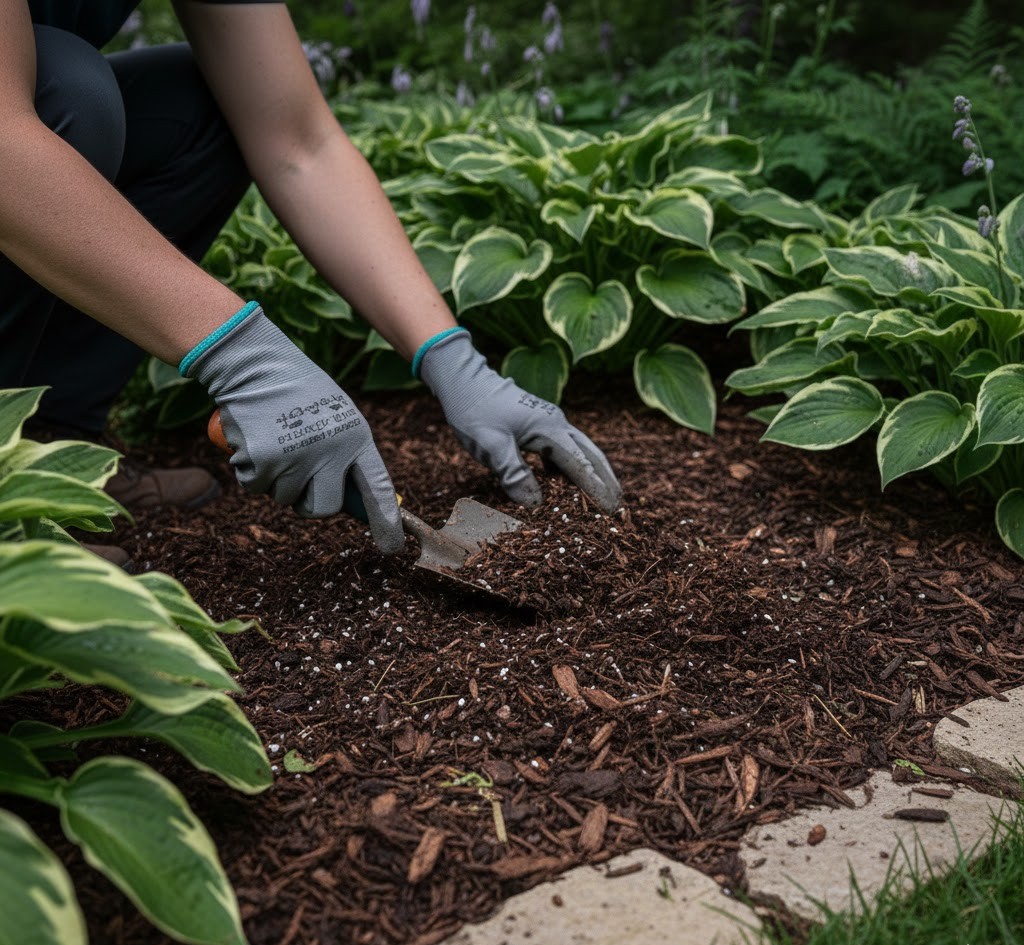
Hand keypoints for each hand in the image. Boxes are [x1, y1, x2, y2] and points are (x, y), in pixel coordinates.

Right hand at [181, 303, 403, 552]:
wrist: (255, 366)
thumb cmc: (300, 392)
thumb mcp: (338, 417)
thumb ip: (347, 455)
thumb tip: (351, 501)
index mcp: (356, 438)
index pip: (378, 488)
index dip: (386, 521)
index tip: (391, 546)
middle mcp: (329, 452)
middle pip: (325, 508)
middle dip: (311, 501)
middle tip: (301, 474)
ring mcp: (295, 459)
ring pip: (287, 499)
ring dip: (278, 480)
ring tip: (278, 442)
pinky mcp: (262, 462)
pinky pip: (257, 487)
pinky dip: (253, 471)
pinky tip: (258, 440)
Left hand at [419, 330, 621, 511]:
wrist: (462, 380)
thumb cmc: (474, 410)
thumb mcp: (491, 446)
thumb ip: (515, 474)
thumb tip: (536, 504)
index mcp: (550, 429)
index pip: (582, 464)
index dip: (597, 489)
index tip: (611, 510)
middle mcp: (557, 424)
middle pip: (592, 455)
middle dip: (606, 480)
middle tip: (619, 506)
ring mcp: (549, 423)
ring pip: (579, 452)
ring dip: (591, 474)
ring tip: (600, 499)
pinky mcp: (539, 426)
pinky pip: (562, 451)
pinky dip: (569, 469)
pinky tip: (565, 485)